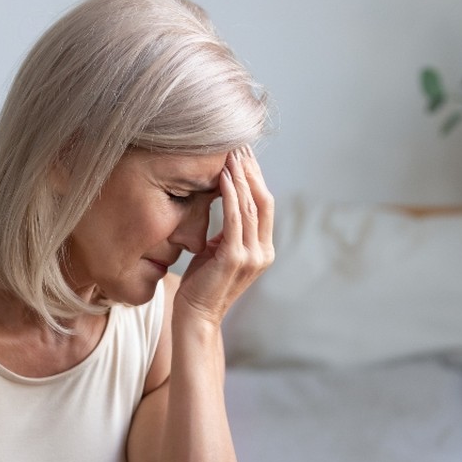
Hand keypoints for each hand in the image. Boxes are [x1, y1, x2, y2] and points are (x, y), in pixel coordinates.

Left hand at [176, 145, 273, 326]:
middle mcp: (263, 252)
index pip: (265, 205)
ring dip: (240, 177)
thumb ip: (228, 232)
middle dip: (251, 172)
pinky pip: (235, 219)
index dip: (256, 178)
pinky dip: (229, 194)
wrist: (195, 316)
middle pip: (263, 200)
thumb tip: (226, 205)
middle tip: (239, 146)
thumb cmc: (202, 284)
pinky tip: (221, 176)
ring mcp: (251, 256)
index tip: (244, 155)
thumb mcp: (219, 252)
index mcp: (263, 250)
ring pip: (250, 206)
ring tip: (230, 154)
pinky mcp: (234, 258)